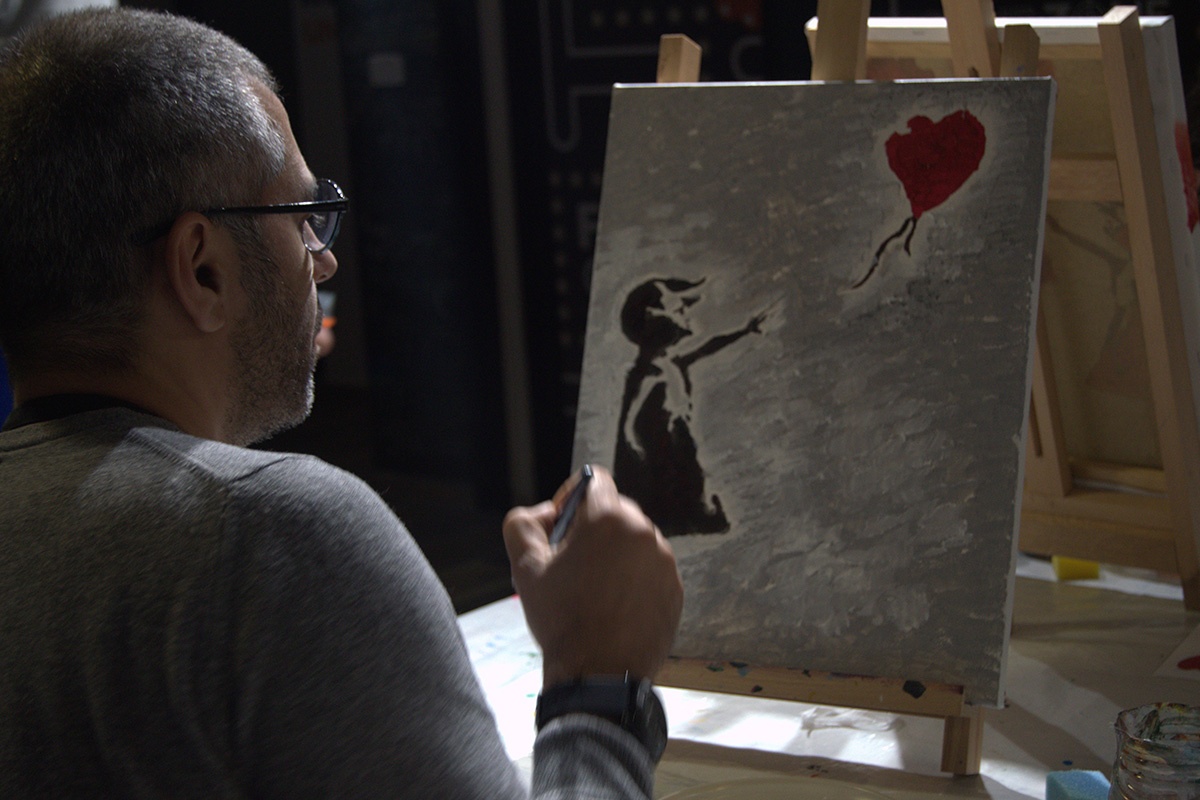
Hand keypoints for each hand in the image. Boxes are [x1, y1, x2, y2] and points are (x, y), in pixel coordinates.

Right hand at [503, 467, 683, 687]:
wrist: (598, 675)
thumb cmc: (561, 619)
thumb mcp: (524, 566)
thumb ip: (523, 523)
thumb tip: (545, 514)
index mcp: (609, 519)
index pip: (593, 480)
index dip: (570, 497)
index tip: (561, 527)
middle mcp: (644, 532)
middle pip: (615, 512)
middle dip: (592, 530)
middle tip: (572, 566)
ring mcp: (664, 562)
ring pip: (633, 542)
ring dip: (614, 556)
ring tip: (592, 592)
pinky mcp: (675, 589)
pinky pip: (650, 570)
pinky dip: (633, 580)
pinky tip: (613, 608)